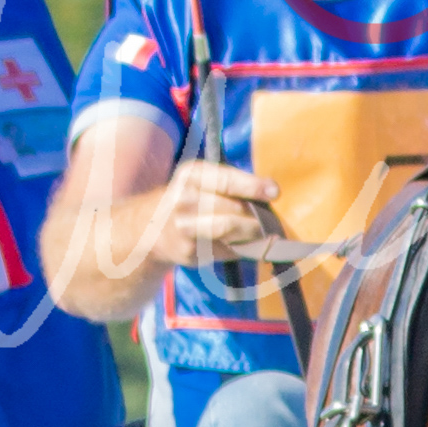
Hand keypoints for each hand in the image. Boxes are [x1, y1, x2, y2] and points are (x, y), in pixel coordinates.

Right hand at [151, 161, 278, 268]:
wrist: (152, 228)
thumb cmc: (191, 198)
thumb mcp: (202, 181)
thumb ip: (231, 185)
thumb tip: (271, 195)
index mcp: (191, 175)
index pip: (226, 180)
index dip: (253, 186)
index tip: (275, 192)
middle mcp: (185, 199)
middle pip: (233, 207)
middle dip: (257, 214)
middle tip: (272, 219)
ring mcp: (185, 227)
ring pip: (231, 230)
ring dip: (253, 232)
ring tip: (265, 232)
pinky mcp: (190, 251)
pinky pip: (226, 249)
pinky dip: (241, 248)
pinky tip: (246, 244)